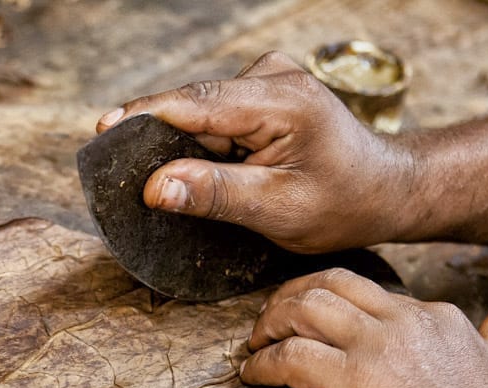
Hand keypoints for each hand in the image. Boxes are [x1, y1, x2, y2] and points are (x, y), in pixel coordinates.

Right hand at [96, 52, 411, 252]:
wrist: (384, 190)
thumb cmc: (342, 203)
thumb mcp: (277, 210)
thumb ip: (216, 194)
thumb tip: (157, 187)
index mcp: (282, 101)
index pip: (197, 102)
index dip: (145, 116)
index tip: (103, 131)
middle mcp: (273, 77)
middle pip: (193, 105)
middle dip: (160, 141)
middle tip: (129, 179)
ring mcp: (268, 80)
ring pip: (201, 113)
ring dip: (185, 147)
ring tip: (182, 185)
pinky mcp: (262, 92)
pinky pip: (214, 116)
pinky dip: (202, 144)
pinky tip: (209, 172)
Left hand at [240, 268, 487, 387]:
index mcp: (441, 321)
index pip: (374, 295)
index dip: (337, 306)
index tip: (317, 324)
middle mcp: (408, 323)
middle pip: (333, 284)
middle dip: (293, 295)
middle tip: (269, 319)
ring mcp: (379, 349)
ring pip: (306, 308)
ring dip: (271, 321)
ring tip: (254, 342)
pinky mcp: (351, 382)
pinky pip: (290, 357)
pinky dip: (263, 363)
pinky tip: (252, 376)